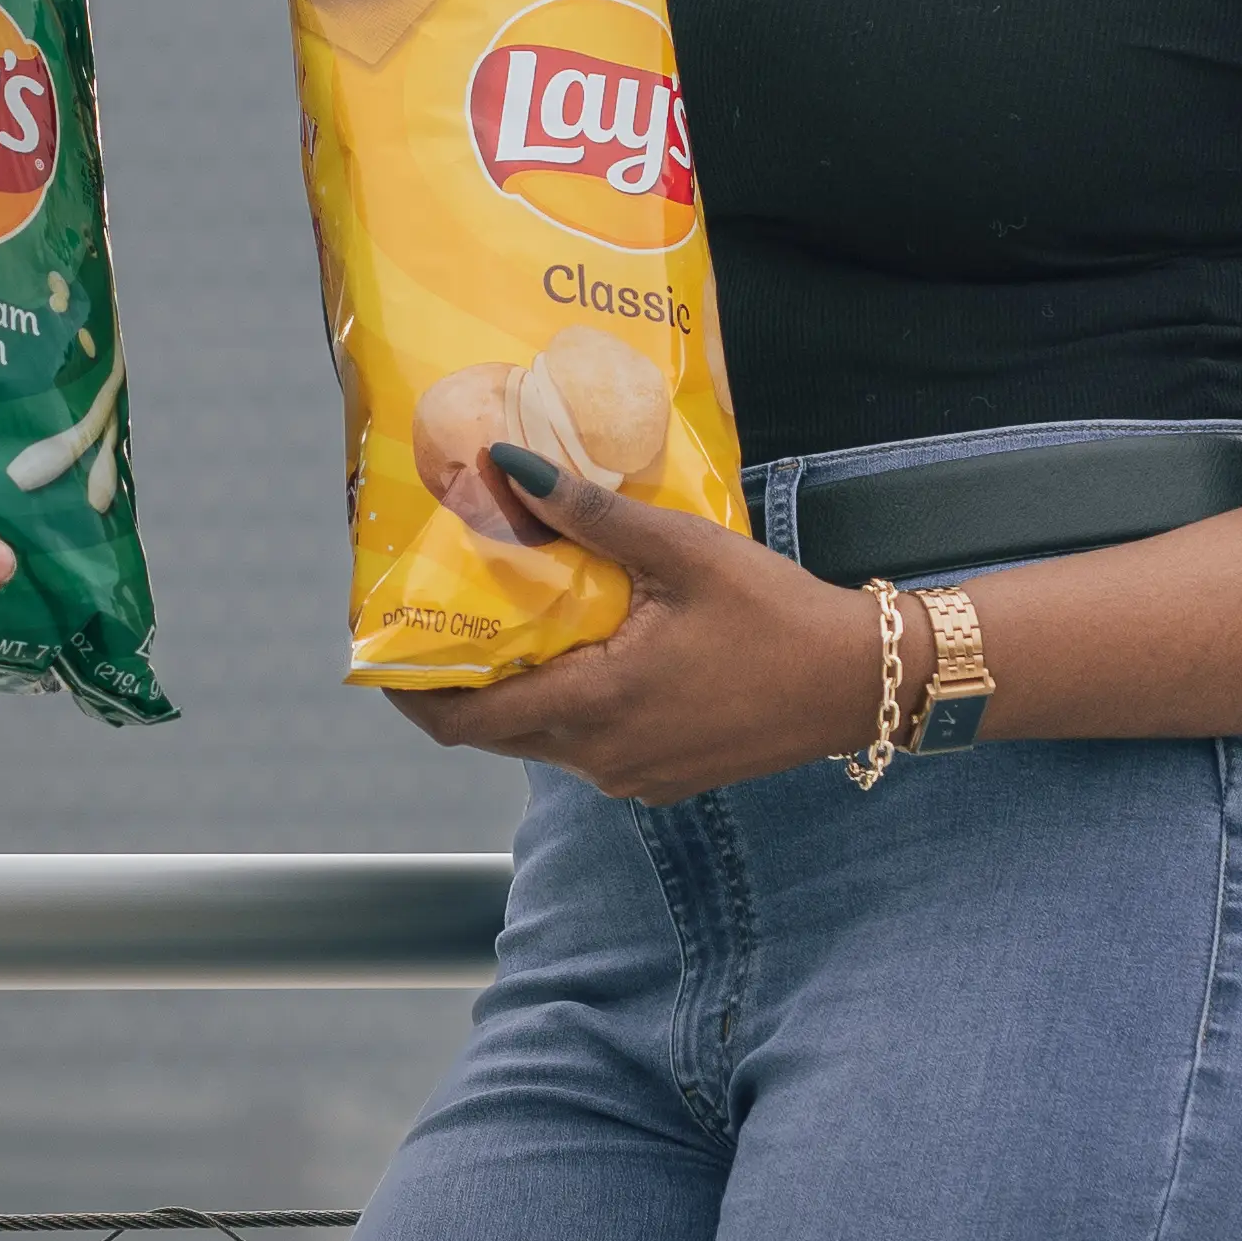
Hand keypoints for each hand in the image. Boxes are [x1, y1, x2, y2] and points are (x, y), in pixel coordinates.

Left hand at [389, 453, 872, 801]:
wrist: (857, 684)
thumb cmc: (775, 614)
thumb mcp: (679, 550)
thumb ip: (587, 513)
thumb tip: (505, 463)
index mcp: (594, 707)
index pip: (465, 724)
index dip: (411, 694)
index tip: (383, 653)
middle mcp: (601, 757)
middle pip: (496, 733)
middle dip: (460, 683)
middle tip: (443, 621)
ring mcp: (631, 775)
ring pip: (543, 739)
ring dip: (518, 690)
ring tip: (511, 622)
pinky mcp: (661, 777)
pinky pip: (588, 744)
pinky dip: (568, 703)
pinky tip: (583, 648)